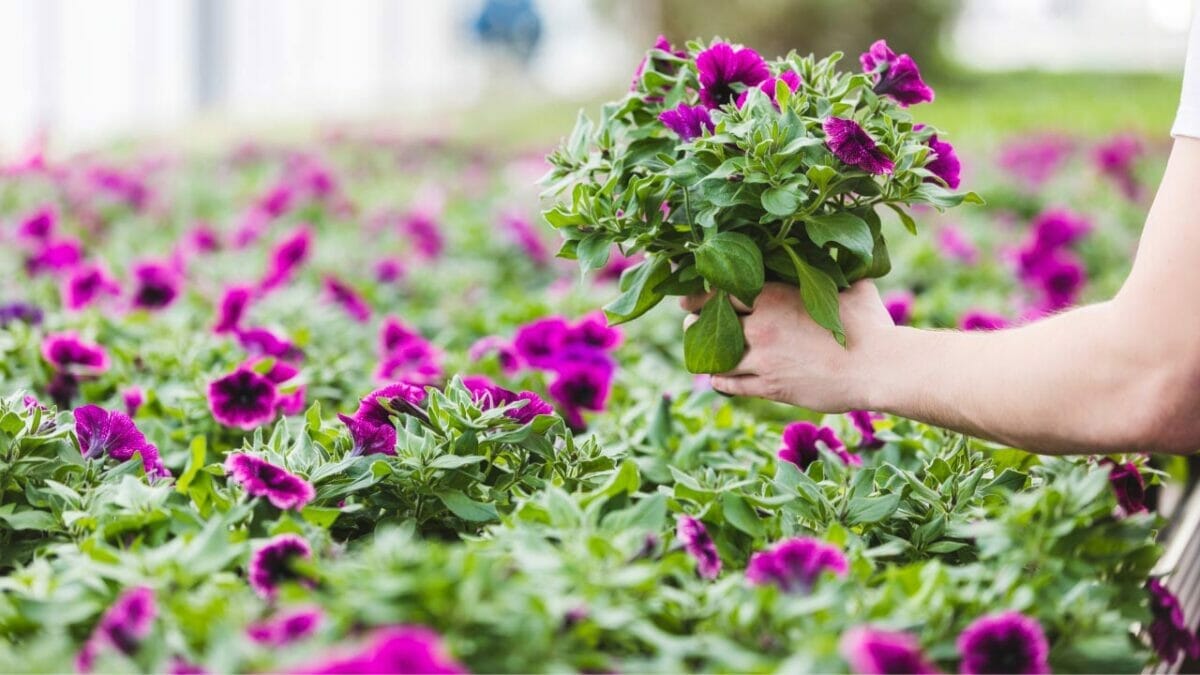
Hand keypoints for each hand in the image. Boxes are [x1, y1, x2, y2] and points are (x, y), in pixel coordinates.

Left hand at [681, 281, 893, 411]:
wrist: (878, 367)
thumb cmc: (868, 324)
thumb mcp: (850, 286)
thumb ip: (833, 271)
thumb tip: (838, 252)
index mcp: (772, 296)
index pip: (718, 290)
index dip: (700, 293)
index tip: (690, 295)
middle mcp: (759, 326)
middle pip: (707, 322)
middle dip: (695, 321)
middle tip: (692, 322)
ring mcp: (762, 359)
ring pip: (715, 356)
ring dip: (705, 353)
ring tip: (701, 351)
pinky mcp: (769, 387)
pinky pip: (730, 384)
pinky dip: (719, 380)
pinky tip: (717, 378)